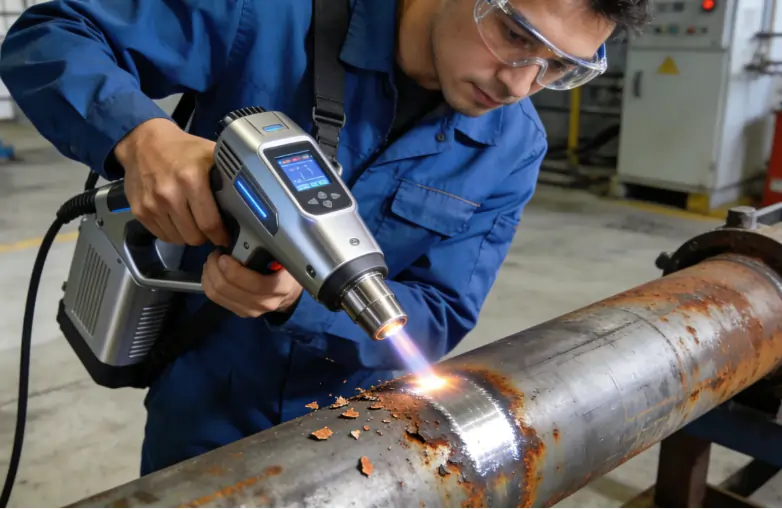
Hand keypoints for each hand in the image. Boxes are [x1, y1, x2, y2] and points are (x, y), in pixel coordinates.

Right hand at [114, 118, 229, 246]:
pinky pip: (162, 235)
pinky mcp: (139, 211)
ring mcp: (152, 204)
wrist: (143, 142)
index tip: (224, 236)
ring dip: (188, 235)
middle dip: (205, 236)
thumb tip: (249, 197)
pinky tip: (177, 220)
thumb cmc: (181, 149)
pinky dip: (172, 233)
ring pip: (178, 239)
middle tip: (208, 227)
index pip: (209, 223)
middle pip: (194, 236)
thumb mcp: (210, 153)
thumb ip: (228, 175)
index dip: (220, 235)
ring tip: (192, 221)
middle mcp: (169, 194)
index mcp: (191, 179)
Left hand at [202, 252, 303, 317]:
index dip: (234, 270)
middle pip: (228, 288)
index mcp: (281, 286)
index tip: (225, 256)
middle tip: (217, 254)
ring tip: (214, 260)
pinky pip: (215, 298)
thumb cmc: (285, 268)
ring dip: (210, 274)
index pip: (254, 284)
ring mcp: (252, 310)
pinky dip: (208, 282)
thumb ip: (272, 248)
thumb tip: (251, 234)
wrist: (289, 292)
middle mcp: (266, 302)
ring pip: (218, 294)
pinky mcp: (240, 312)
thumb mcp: (285, 256)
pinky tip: (213, 271)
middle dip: (215, 267)